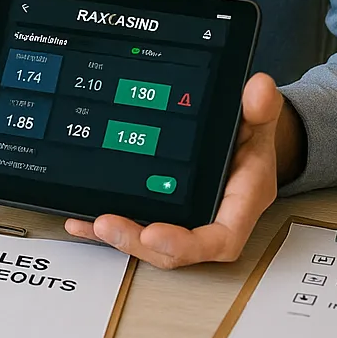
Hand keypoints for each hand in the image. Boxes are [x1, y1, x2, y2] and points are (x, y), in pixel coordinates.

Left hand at [64, 72, 298, 267]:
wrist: (244, 141)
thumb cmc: (250, 137)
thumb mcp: (258, 119)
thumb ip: (259, 108)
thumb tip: (259, 89)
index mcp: (238, 203)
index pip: (219, 238)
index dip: (186, 244)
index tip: (155, 235)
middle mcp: (209, 218)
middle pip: (175, 249)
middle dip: (138, 241)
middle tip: (106, 224)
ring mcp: (183, 218)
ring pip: (151, 243)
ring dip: (118, 238)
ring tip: (88, 223)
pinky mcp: (161, 211)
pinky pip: (134, 224)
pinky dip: (103, 226)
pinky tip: (78, 219)